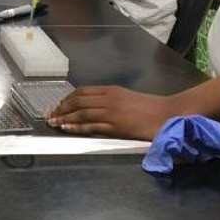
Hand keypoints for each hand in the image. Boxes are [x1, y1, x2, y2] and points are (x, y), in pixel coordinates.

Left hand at [47, 85, 181, 139]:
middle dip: (61, 108)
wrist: (169, 114)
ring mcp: (111, 112)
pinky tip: (67, 129)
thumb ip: (110, 100)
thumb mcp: (127, 97)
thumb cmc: (150, 107)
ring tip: (53, 123)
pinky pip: (91, 126)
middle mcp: (108, 98)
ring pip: (81, 113)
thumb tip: (93, 106)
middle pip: (78, 101)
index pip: (82, 92)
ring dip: (64, 118)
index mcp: (111, 90)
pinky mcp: (116, 126)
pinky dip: (76, 127)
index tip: (58, 105)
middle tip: (50, 115)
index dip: (67, 99)